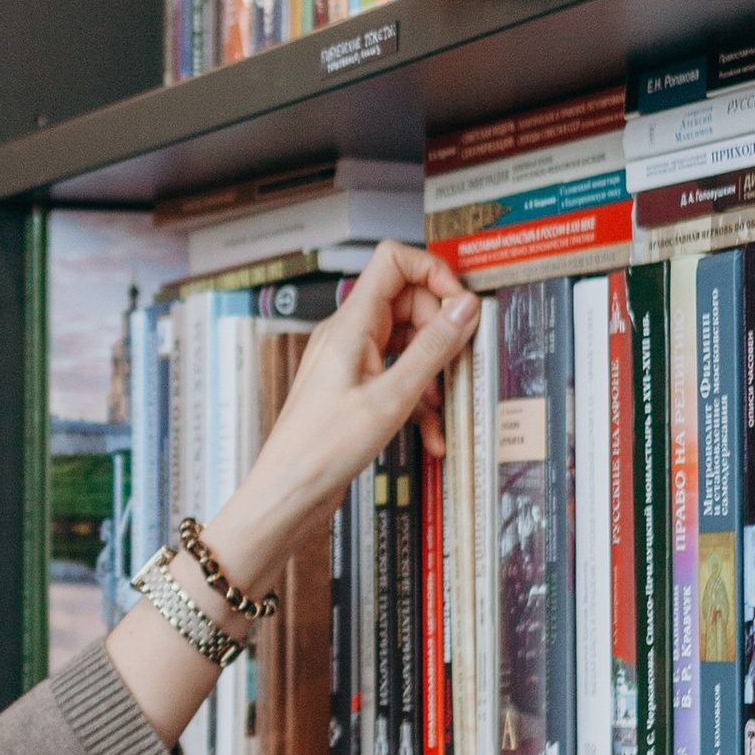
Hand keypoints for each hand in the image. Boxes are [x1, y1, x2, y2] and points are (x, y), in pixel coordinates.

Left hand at [199, 238, 476, 600]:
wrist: (288, 493)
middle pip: (409, 304)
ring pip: (407, 345)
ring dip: (433, 375)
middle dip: (440, 334)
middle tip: (458, 365)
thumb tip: (465, 307)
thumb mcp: (393, 397)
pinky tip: (430, 436)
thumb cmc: (323, 449)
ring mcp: (352, 360)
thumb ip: (433, 348)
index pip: (393, 261)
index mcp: (351, 324)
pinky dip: (418, 401)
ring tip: (442, 410)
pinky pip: (397, 378)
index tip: (460, 305)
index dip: (433, 273)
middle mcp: (349, 334)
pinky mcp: (355, 388)